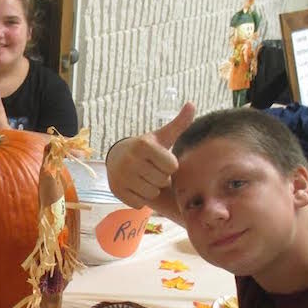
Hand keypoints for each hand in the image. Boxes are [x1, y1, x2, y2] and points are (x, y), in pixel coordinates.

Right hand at [105, 102, 194, 218]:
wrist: (117, 157)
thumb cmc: (146, 149)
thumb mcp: (162, 136)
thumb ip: (179, 123)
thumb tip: (192, 104)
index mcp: (143, 146)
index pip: (171, 167)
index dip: (169, 166)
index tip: (161, 161)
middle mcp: (130, 160)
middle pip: (161, 181)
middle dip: (160, 178)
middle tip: (152, 170)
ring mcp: (121, 176)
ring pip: (151, 193)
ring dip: (152, 189)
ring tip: (145, 179)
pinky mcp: (116, 190)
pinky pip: (139, 202)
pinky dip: (140, 198)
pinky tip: (136, 187)